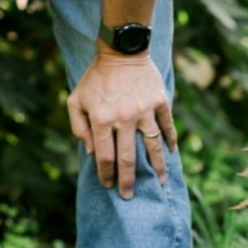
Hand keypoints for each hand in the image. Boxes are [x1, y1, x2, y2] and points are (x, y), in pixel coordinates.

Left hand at [67, 51, 176, 199]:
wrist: (121, 51)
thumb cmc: (96, 78)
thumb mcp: (76, 99)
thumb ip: (79, 127)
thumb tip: (92, 152)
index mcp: (101, 119)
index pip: (105, 156)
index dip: (106, 174)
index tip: (109, 185)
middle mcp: (124, 118)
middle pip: (128, 158)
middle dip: (128, 181)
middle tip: (130, 196)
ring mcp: (144, 110)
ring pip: (153, 147)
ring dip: (157, 168)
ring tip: (159, 183)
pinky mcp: (160, 102)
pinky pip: (167, 127)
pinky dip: (170, 142)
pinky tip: (171, 154)